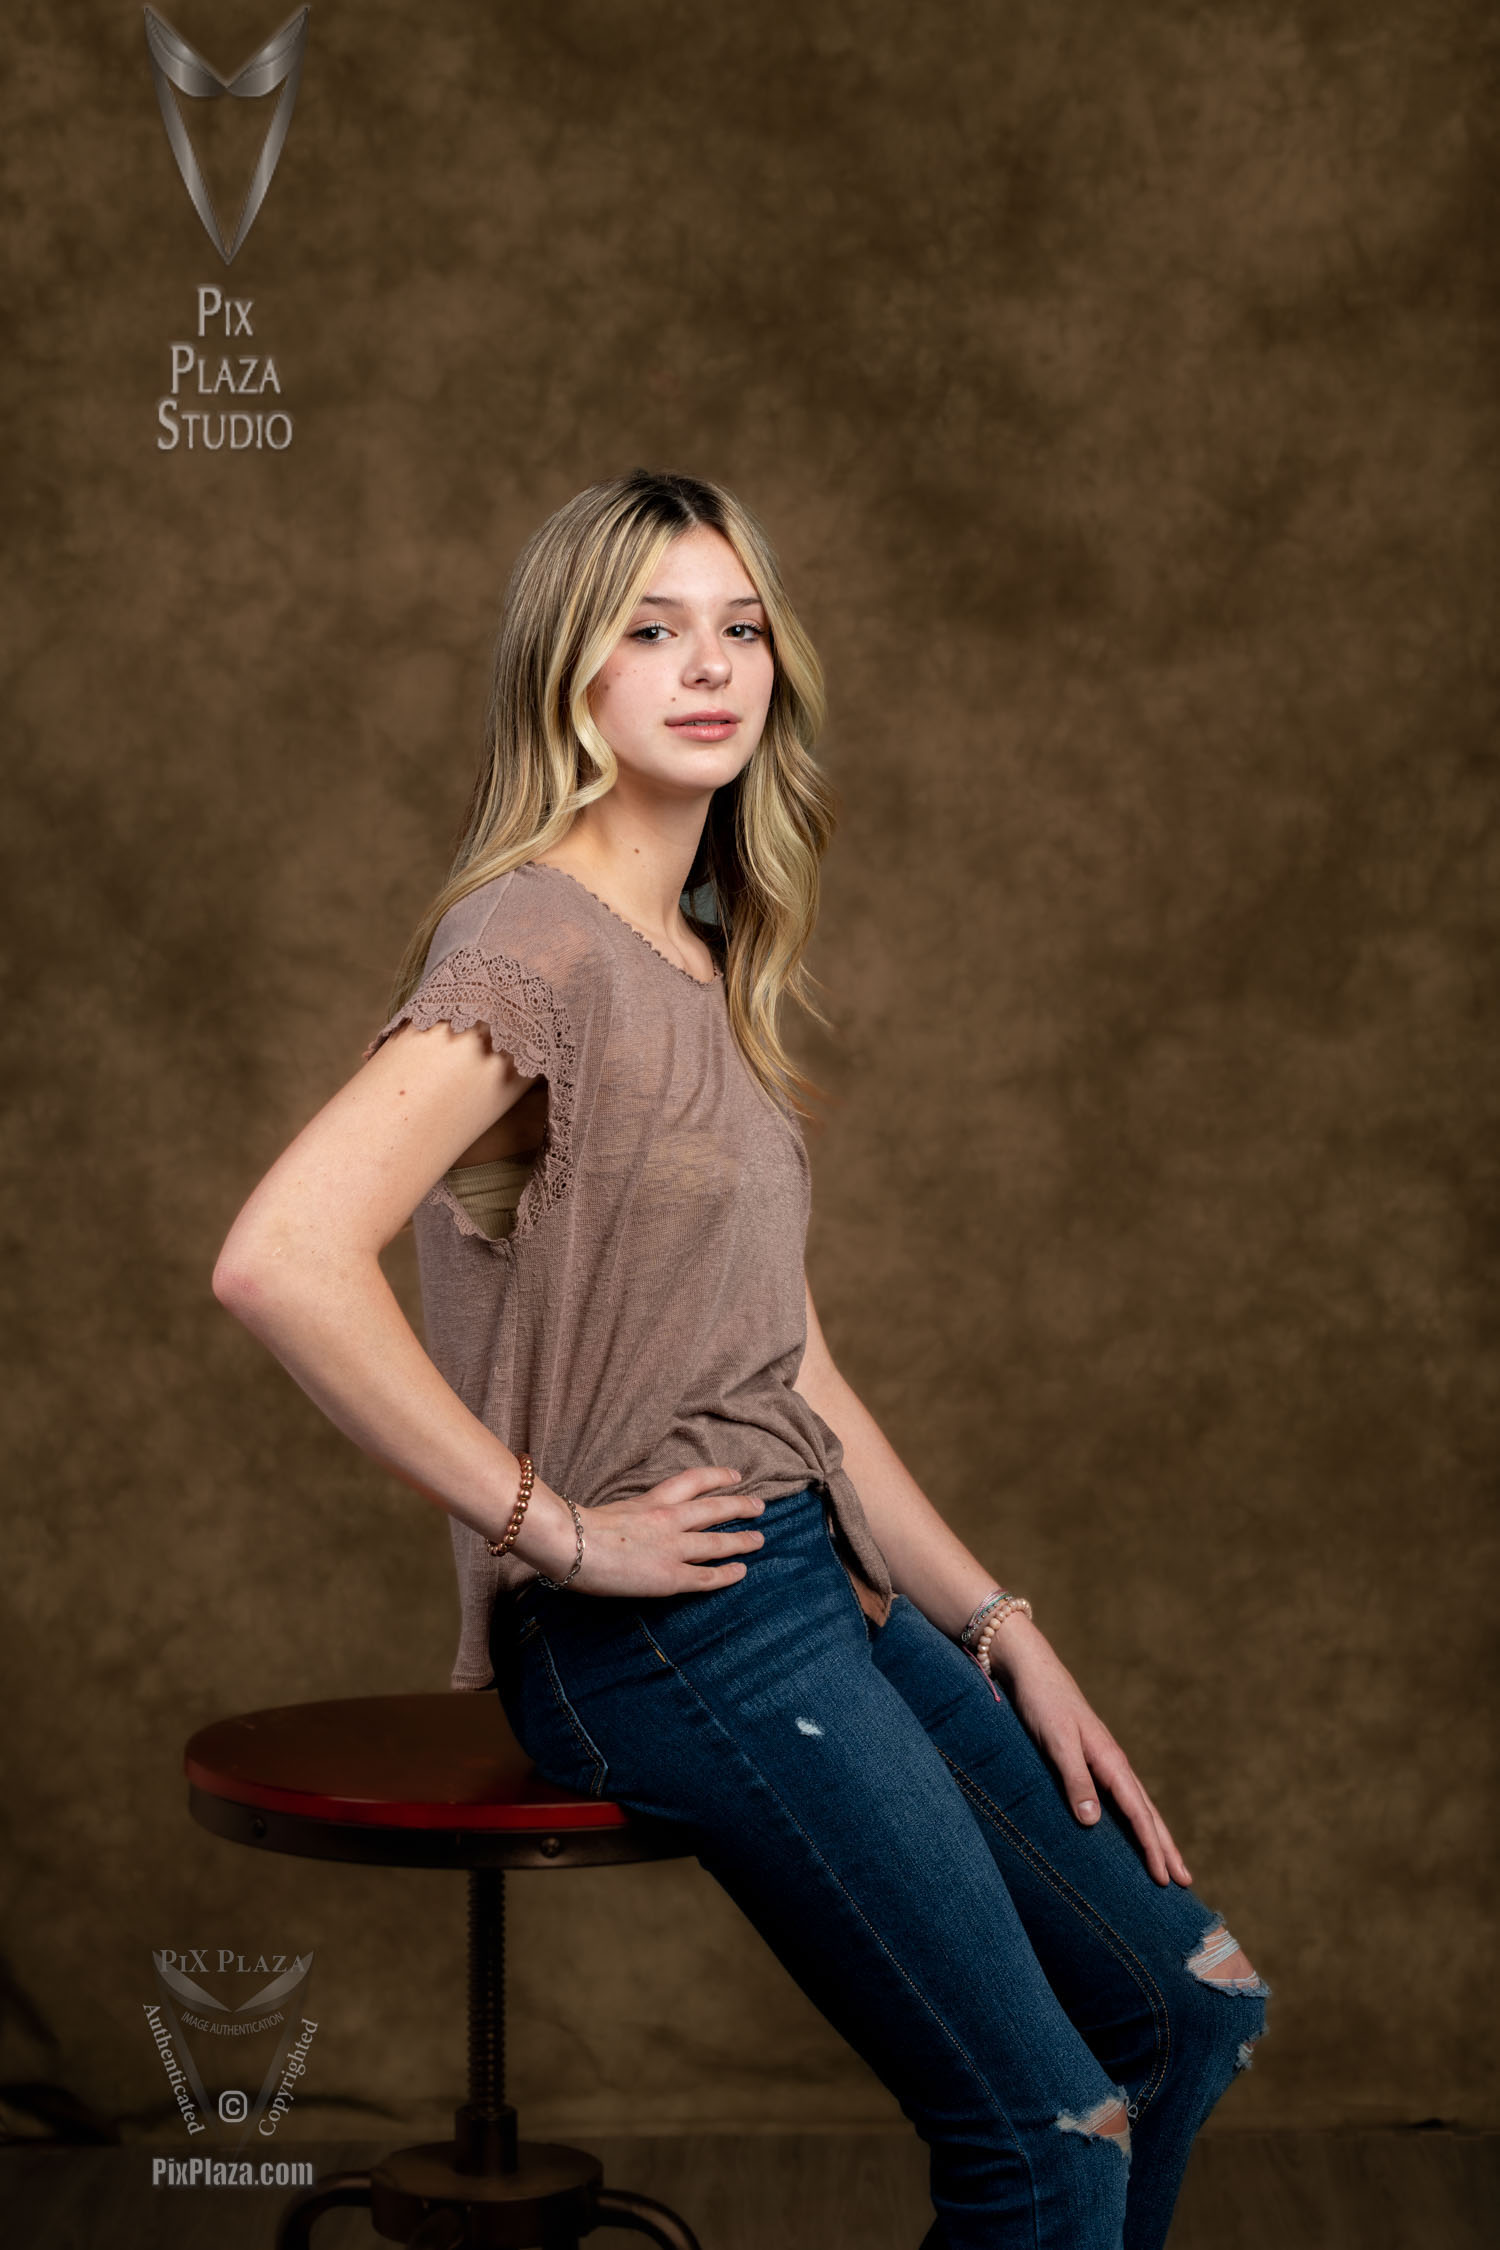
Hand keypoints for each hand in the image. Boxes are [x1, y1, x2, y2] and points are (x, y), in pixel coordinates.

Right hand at [527, 1465, 764, 1597]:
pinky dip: (727, 1574)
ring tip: (759, 1539)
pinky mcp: (671, 1576)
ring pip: (718, 1540)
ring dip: (742, 1540)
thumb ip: (627, 1514)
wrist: (571, 1542)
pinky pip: (707, 1576)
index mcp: (652, 1501)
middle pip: (715, 1508)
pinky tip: (741, 1572)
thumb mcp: (609, 1510)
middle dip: (740, 1506)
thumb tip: (627, 1526)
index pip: (693, 1481)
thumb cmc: (575, 1527)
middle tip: (759, 1506)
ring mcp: (673, 1548)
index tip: (735, 1476)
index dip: (717, 1477)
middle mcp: (670, 1519)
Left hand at [986, 1618, 1193, 1887]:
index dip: (1151, 1847)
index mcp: (1111, 1761)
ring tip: (1169, 1864)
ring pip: (1138, 1806)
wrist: (1033, 1670)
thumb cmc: (1043, 1705)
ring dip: (1155, 1836)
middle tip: (1185, 1882)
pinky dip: (1135, 1819)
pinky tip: (1134, 1831)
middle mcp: (1114, 1763)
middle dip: (1165, 1848)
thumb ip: (1074, 1779)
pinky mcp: (1092, 1760)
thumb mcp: (1056, 1743)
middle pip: (1147, 1813)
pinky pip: (1122, 1798)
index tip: (1165, 1878)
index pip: (1138, 1813)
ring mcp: (1105, 1761)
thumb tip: (1093, 1823)